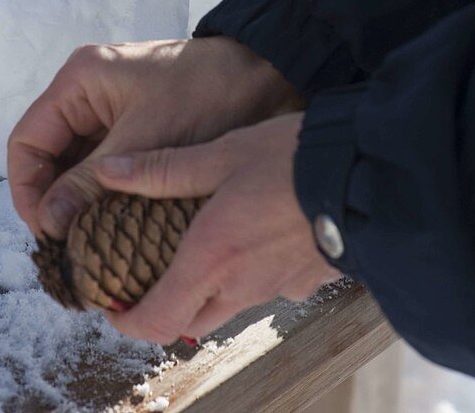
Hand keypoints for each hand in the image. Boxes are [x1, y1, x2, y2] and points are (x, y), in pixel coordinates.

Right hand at [7, 37, 297, 239]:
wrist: (264, 76)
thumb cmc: (205, 93)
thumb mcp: (145, 139)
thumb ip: (93, 182)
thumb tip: (49, 227)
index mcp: (79, 82)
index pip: (27, 142)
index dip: (27, 191)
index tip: (47, 234)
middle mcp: (87, 94)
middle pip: (48, 158)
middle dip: (54, 205)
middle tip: (69, 252)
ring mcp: (111, 113)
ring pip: (76, 168)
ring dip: (80, 205)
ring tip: (90, 249)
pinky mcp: (135, 130)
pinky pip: (106, 169)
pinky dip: (105, 198)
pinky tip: (114, 230)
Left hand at [90, 113, 337, 344]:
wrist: (366, 174)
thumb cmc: (290, 160)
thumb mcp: (222, 153)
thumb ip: (163, 169)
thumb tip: (108, 172)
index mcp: (211, 260)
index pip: (155, 322)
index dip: (125, 320)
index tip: (111, 299)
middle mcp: (241, 286)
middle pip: (187, 321)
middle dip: (160, 304)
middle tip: (144, 269)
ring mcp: (276, 287)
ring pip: (226, 304)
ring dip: (203, 286)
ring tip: (193, 243)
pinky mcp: (304, 279)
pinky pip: (263, 287)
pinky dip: (243, 271)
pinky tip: (247, 232)